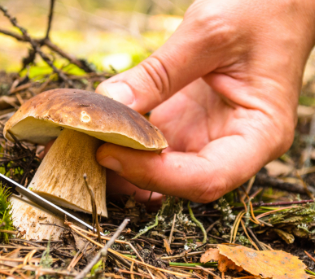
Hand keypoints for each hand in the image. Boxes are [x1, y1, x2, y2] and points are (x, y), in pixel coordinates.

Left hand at [96, 0, 314, 202]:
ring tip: (85, 145)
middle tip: (86, 152)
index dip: (155, 174)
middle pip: (180, 180)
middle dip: (131, 173)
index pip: (207, 177)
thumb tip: (111, 103)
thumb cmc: (263, 12)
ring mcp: (207, 135)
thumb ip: (159, 73)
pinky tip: (100, 131)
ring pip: (161, 168)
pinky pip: (153, 144)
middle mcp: (233, 145)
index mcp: (259, 134)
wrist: (276, 3)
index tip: (111, 153)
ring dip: (123, 163)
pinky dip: (126, 142)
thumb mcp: (208, 35)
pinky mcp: (187, 123)